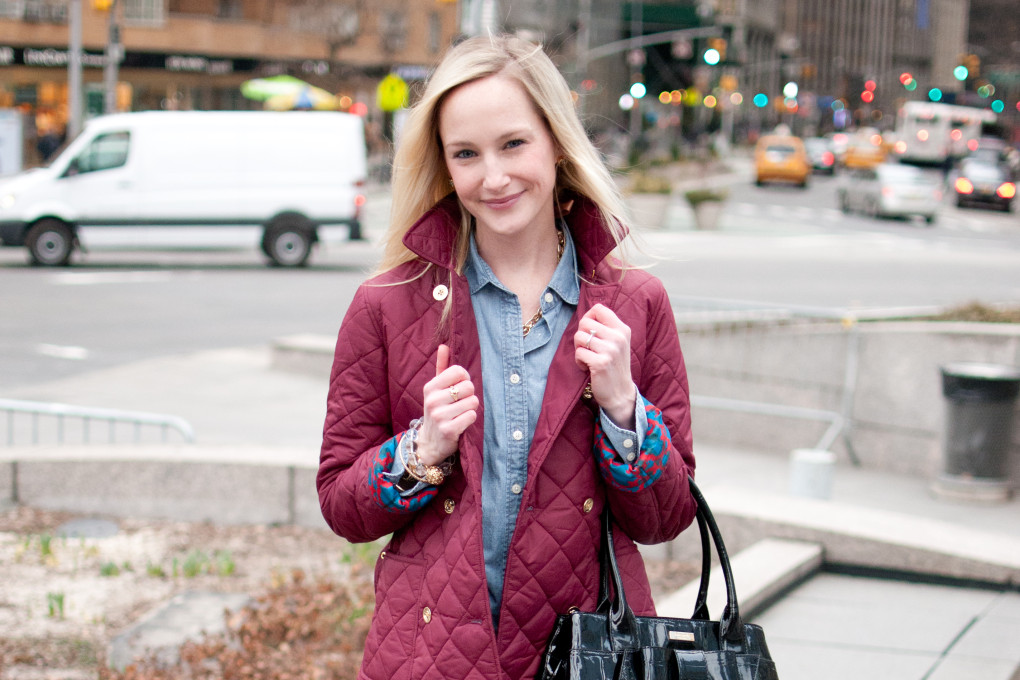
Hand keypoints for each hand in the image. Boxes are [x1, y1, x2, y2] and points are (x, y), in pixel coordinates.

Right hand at [417, 344, 478, 464]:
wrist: (429, 442)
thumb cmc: (437, 410)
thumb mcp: (436, 389)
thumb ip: (441, 367)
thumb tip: (443, 345)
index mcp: (430, 387)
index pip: (458, 371)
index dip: (465, 378)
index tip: (460, 386)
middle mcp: (432, 400)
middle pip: (469, 386)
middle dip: (470, 394)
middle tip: (462, 402)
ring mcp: (439, 416)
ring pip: (473, 402)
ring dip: (471, 408)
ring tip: (461, 413)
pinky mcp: (448, 430)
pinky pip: (472, 416)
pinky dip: (471, 419)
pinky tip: (462, 423)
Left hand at [574, 304, 635, 428]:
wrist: (620, 393)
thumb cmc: (614, 366)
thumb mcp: (617, 343)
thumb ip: (606, 328)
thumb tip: (586, 315)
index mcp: (622, 329)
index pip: (599, 309)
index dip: (588, 317)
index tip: (589, 331)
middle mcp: (618, 337)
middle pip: (585, 322)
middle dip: (580, 335)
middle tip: (587, 348)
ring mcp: (610, 350)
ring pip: (579, 337)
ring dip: (578, 349)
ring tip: (588, 358)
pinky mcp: (601, 363)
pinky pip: (578, 353)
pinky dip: (579, 361)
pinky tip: (587, 367)